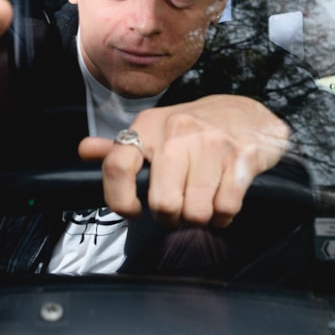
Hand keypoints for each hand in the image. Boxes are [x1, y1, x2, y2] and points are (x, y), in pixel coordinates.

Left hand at [78, 95, 289, 227]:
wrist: (250, 116)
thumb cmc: (197, 129)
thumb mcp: (156, 130)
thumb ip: (120, 147)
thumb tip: (84, 151)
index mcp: (150, 126)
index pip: (118, 166)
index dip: (119, 200)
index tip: (132, 211)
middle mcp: (179, 132)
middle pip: (163, 203)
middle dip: (170, 218)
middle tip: (177, 209)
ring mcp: (213, 145)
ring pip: (196, 212)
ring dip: (199, 218)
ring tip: (201, 204)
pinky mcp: (242, 159)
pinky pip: (226, 209)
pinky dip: (223, 216)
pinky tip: (221, 202)